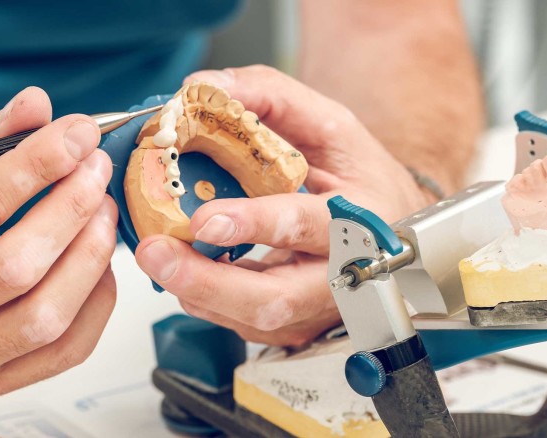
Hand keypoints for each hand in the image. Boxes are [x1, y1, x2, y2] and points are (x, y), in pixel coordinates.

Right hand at [0, 87, 116, 393]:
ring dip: (90, 256)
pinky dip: (96, 303)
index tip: (78, 133)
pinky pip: (63, 351)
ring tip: (104, 210)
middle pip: (16, 266)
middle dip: (71, 208)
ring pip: (44, 316)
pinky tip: (99, 263)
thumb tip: (37, 104)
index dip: (38, 164)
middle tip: (97, 169)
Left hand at [135, 66, 430, 345]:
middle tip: (156, 253)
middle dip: (207, 281)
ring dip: (197, 292)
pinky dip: (205, 298)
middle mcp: (345, 275)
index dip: (255, 225)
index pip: (308, 225)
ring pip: (254, 320)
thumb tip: (204, 88)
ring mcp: (317, 309)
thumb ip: (272, 98)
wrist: (390, 227)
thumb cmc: (363, 176)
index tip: (204, 219)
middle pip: (275, 299)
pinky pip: (242, 324)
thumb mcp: (331, 124)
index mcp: (363, 218)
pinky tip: (184, 269)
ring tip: (157, 257)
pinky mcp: (295, 326)